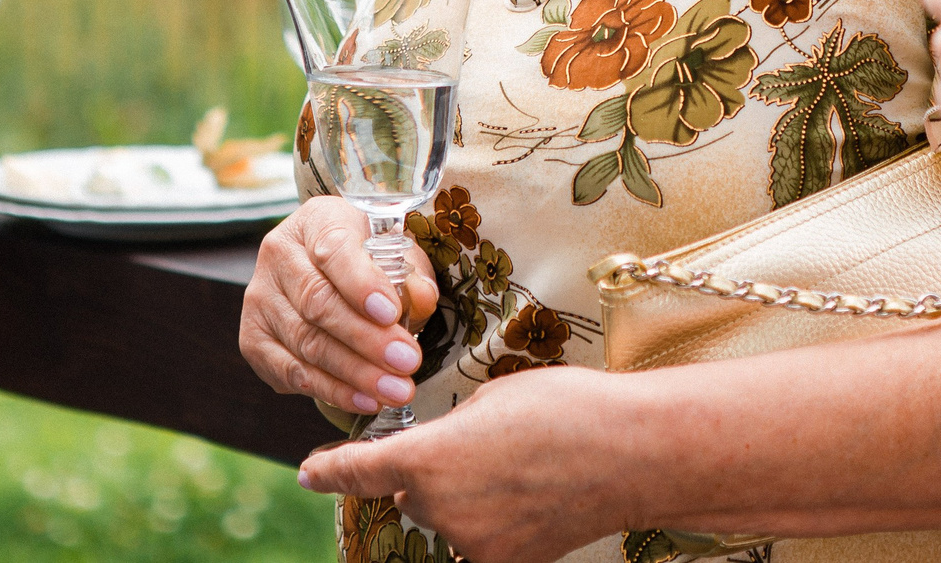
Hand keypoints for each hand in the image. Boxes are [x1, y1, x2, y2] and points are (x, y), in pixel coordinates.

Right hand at [240, 196, 440, 418]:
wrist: (322, 269)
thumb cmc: (367, 257)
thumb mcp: (395, 251)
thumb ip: (411, 273)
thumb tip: (422, 298)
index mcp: (315, 221)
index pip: (334, 250)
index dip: (362, 284)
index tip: (392, 313)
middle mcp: (278, 255)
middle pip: (319, 303)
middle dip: (367, 339)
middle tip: (407, 362)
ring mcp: (260, 299)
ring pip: (306, 343)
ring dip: (355, 373)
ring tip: (395, 389)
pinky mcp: (253, 339)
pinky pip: (292, 372)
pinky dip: (332, 390)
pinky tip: (365, 400)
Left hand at [299, 365, 629, 562]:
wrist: (632, 454)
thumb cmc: (565, 407)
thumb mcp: (494, 398)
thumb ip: (451, 431)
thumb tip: (446, 454)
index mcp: (427, 459)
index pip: (359, 472)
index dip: (329, 472)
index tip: (308, 473)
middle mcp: (440, 509)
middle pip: (412, 494)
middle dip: (431, 474)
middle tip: (484, 445)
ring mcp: (475, 543)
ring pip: (449, 517)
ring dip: (467, 496)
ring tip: (522, 465)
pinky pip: (482, 538)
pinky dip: (496, 519)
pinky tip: (533, 494)